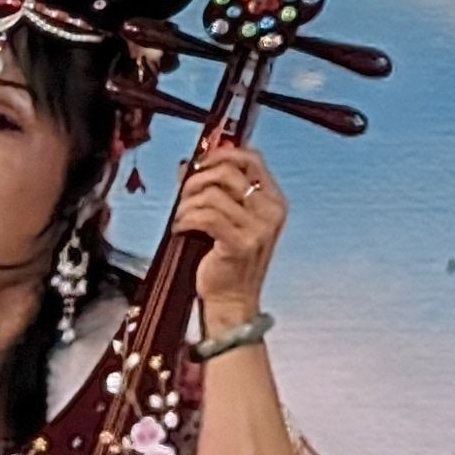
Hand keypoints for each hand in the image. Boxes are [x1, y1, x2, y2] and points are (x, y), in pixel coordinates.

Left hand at [170, 140, 285, 329]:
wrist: (232, 301)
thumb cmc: (226, 260)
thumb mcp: (224, 218)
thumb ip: (211, 188)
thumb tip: (185, 164)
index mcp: (273, 201)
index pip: (252, 158)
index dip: (222, 153)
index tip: (199, 162)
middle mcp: (271, 212)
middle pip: (228, 172)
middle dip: (197, 179)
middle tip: (183, 195)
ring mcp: (259, 229)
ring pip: (212, 194)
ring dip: (187, 203)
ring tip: (181, 217)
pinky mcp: (240, 244)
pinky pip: (205, 216)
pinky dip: (186, 218)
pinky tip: (181, 227)